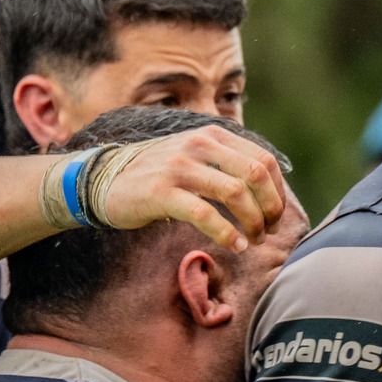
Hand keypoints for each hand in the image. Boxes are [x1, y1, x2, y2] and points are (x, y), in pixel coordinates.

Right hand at [88, 126, 287, 253]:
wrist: (104, 179)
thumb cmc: (155, 175)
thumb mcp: (193, 156)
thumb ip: (224, 164)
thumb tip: (265, 190)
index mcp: (212, 135)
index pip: (263, 160)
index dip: (277, 192)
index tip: (275, 215)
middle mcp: (199, 145)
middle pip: (255, 174)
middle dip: (270, 208)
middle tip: (269, 231)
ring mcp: (180, 167)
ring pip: (235, 193)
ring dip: (252, 222)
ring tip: (253, 241)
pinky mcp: (162, 192)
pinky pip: (205, 214)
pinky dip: (227, 234)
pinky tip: (235, 246)